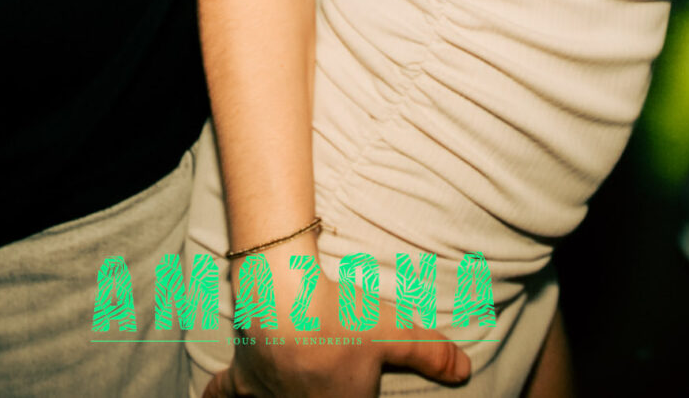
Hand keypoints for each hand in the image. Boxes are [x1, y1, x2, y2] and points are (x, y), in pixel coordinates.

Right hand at [201, 267, 468, 396]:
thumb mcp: (395, 334)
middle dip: (314, 397)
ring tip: (279, 393)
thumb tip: (467, 369)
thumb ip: (431, 352)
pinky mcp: (241, 377)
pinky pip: (221, 396)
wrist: (285, 300)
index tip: (346, 392)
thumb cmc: (341, 319)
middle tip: (316, 383)